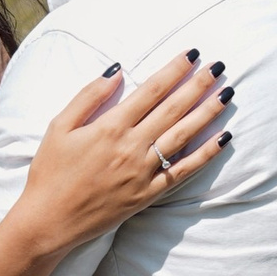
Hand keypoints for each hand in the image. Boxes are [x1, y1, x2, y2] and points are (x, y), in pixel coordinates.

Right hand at [8, 53, 229, 260]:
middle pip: (173, 108)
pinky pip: (183, 172)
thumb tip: (116, 71)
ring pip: (183, 136)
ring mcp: (143, 172)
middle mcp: (131, 147)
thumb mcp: (59, 126)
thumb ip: (88, 97)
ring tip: (226, 94)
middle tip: (219, 66)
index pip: (151, 90)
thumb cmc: (50, 172)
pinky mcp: (148, 194)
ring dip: (207, 113)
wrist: (50, 221)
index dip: (174, 70)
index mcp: (110, 126)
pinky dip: (205, 155)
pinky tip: (222, 138)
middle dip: (198, 85)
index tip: (192, 55)